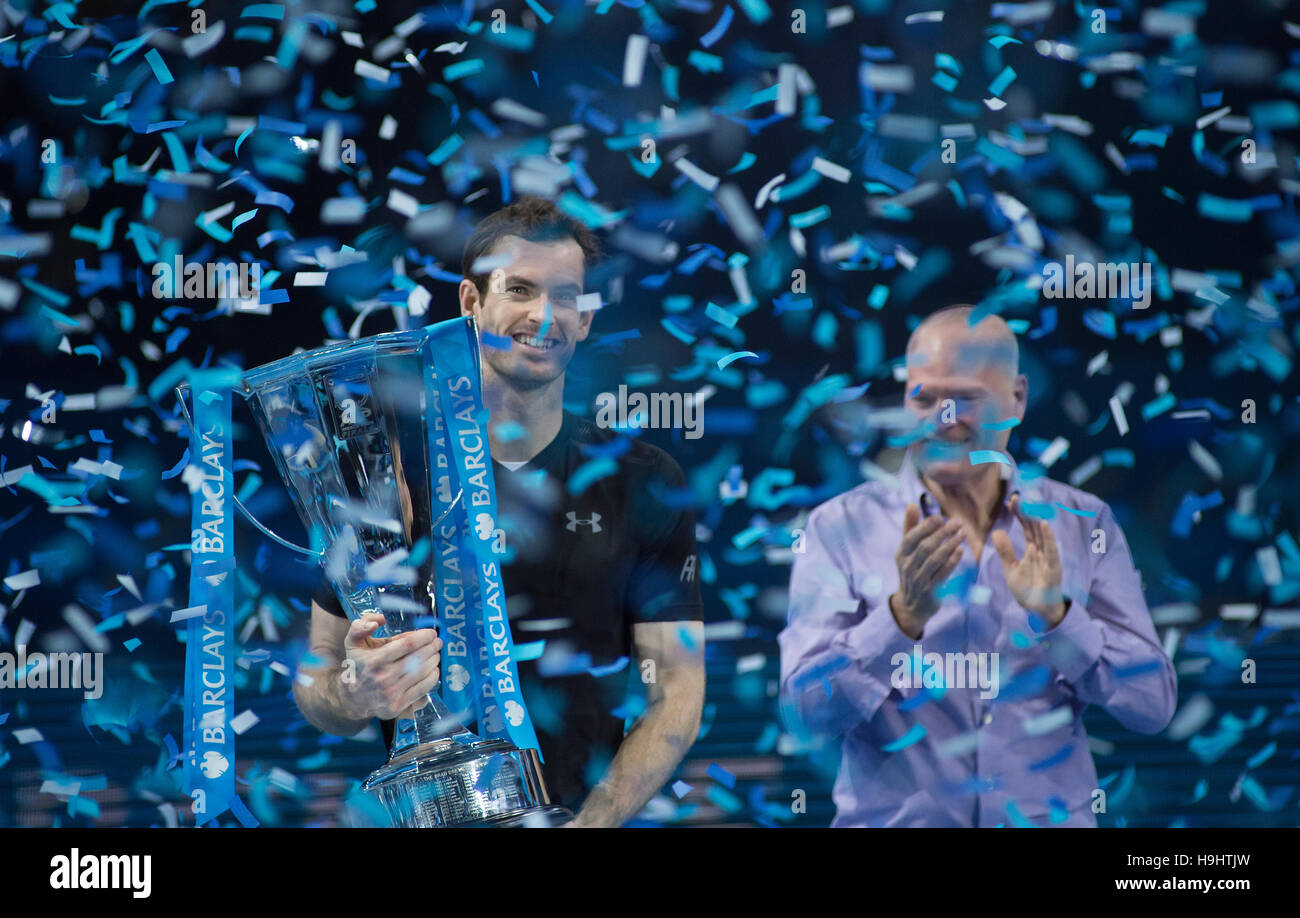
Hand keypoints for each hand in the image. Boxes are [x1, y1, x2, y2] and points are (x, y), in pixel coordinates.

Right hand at [339, 613, 442, 720]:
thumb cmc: (358, 666)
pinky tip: (434, 670)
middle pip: (418, 658)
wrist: (353, 699)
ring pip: (423, 673)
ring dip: (434, 661)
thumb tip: (379, 620)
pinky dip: (432, 678)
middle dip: (432, 647)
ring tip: (436, 654)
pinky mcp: (398, 706)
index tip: (431, 633)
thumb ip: (360, 626)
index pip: (408, 644)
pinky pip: (423, 690)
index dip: (424, 636)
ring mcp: (392, 693)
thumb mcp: (352, 643)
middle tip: (438, 642)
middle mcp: (384, 677)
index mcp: (375, 660)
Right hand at [889, 503, 964, 638]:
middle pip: (926, 546)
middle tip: (957, 522)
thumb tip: (911, 504)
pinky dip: (952, 561)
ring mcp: (919, 579)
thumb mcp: (906, 551)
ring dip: (950, 544)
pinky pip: (943, 573)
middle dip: (942, 533)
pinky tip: (960, 550)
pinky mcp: (931, 591)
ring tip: (962, 533)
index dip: (926, 526)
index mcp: (901, 554)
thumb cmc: (912, 570)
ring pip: (935, 559)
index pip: (912, 537)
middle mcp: (908, 566)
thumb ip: (910, 527)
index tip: (940, 517)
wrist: (911, 605)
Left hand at [992, 494, 1065, 626]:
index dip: (1020, 513)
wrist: (1037, 612)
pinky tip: (1043, 524)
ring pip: (1043, 534)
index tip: (1010, 500)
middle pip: (1034, 527)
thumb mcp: (1011, 569)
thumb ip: (1005, 551)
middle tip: (1017, 496)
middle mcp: (1042, 551)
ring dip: (1036, 518)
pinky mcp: (1053, 568)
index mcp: (1032, 550)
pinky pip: (1051, 550)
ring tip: (1030, 504)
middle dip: (1027, 511)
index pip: (1026, 527)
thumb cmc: (1028, 591)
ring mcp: (1049, 558)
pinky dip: (1048, 537)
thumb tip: (997, 531)